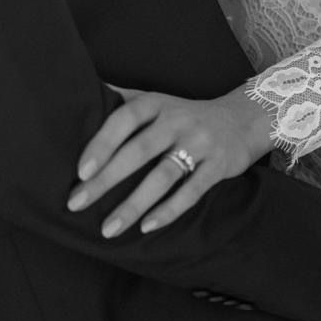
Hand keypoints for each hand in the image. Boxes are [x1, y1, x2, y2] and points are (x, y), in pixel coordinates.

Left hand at [66, 84, 275, 236]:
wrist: (243, 118)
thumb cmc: (184, 115)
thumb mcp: (156, 100)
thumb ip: (121, 99)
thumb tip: (81, 91)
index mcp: (157, 103)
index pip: (125, 118)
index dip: (102, 143)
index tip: (80, 170)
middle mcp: (178, 120)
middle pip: (139, 150)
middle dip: (106, 180)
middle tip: (77, 204)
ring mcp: (201, 143)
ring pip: (163, 176)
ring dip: (133, 204)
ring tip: (108, 229)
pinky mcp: (219, 166)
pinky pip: (192, 192)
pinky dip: (169, 210)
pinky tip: (146, 227)